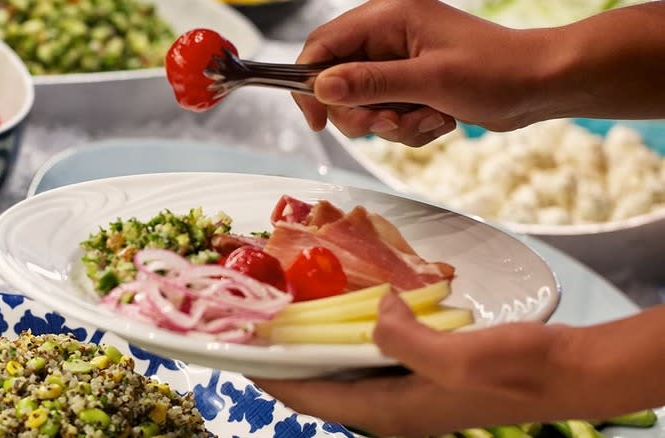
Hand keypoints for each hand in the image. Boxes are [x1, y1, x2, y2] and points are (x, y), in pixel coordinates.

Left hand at [251, 293, 583, 436]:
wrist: (565, 372)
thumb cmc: (516, 371)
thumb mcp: (458, 359)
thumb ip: (406, 341)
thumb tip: (375, 311)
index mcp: (390, 411)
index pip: (312, 398)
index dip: (272, 378)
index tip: (238, 352)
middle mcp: (391, 406)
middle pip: (322, 386)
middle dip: (289, 359)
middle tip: (259, 324)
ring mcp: (408, 390)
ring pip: (346, 369)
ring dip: (318, 346)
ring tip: (291, 314)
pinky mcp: (425, 372)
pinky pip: (373, 355)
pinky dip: (353, 335)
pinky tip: (349, 308)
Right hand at [294, 0, 560, 145]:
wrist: (539, 86)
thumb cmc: (494, 72)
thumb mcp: (429, 80)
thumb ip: (371, 83)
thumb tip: (322, 87)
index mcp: (388, 17)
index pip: (323, 45)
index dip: (310, 83)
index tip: (317, 120)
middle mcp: (388, 37)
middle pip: (338, 82)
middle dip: (363, 113)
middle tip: (391, 123)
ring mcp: (399, 63)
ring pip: (363, 106)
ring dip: (392, 124)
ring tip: (427, 119)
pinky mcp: (411, 85)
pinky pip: (387, 116)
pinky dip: (408, 128)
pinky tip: (439, 120)